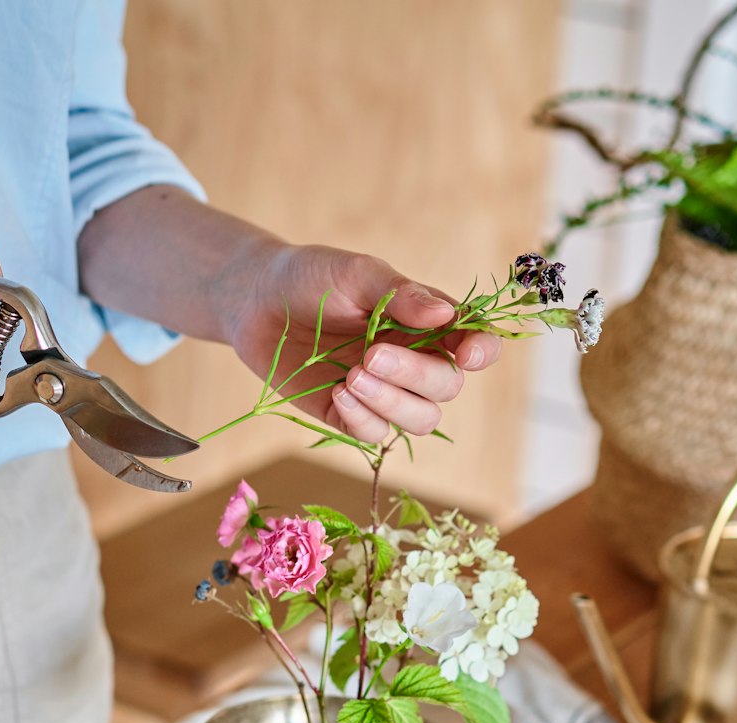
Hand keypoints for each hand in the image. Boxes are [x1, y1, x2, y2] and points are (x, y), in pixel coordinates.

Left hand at [224, 244, 505, 443]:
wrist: (255, 301)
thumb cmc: (311, 277)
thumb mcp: (356, 274)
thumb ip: (401, 294)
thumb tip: (446, 315)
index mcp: (426, 323)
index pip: (474, 343)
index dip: (482, 351)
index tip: (466, 353)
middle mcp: (412, 360)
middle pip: (447, 387)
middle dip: (416, 376)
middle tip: (370, 355)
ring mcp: (383, 391)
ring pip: (421, 419)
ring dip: (392, 403)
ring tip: (352, 375)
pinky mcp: (349, 414)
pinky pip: (375, 435)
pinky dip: (362, 419)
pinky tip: (337, 392)